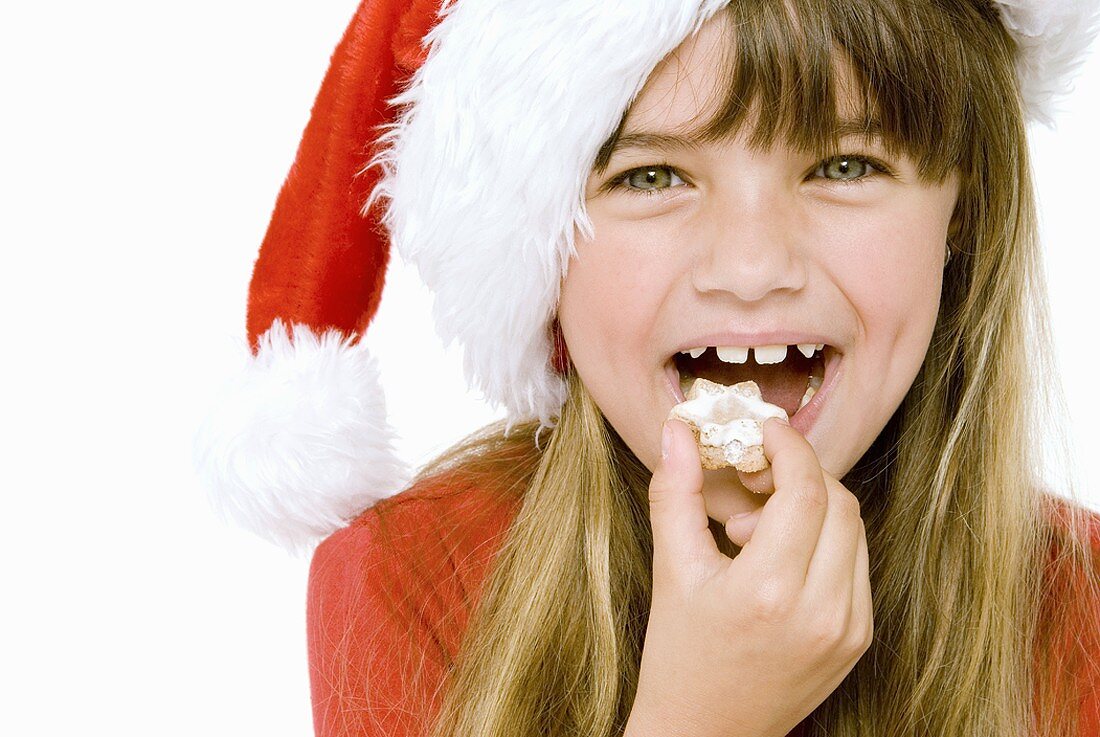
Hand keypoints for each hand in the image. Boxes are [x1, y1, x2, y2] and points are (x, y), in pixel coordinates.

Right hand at [625, 417, 872, 736]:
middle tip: (752, 479)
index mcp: (769, 590)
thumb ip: (676, 491)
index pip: (806, 490)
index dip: (788, 448)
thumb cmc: (679, 656)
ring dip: (812, 508)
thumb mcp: (671, 569)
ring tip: (756, 530)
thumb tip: (679, 430)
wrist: (705, 734)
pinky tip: (778, 560)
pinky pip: (856, 564)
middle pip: (838, 502)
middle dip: (798, 474)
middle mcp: (822, 611)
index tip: (763, 432)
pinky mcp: (858, 640)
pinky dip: (824, 543)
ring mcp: (848, 629)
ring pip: (853, 530)